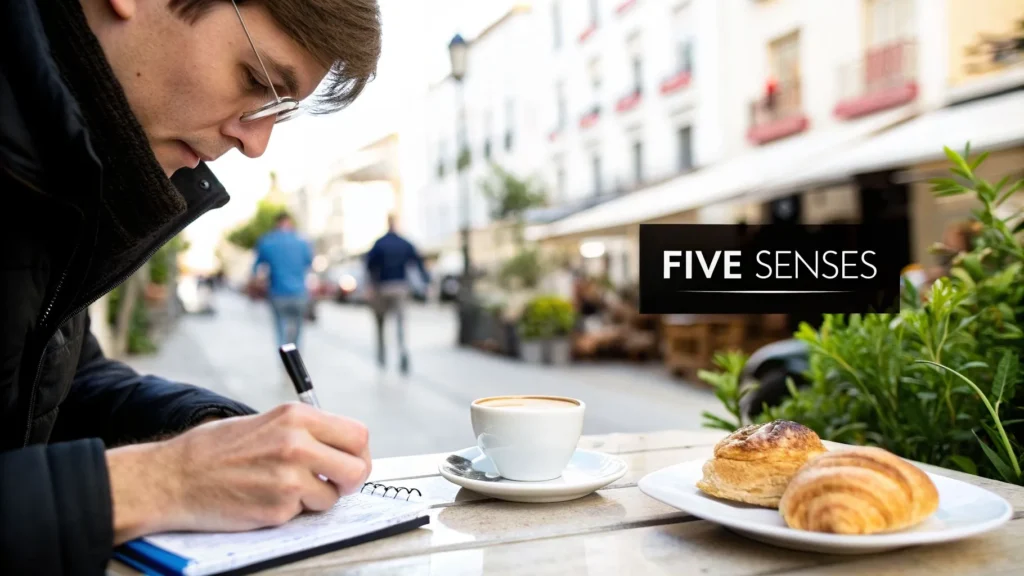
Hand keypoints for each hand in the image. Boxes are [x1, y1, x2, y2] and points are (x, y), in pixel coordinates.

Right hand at [106, 403, 370, 542]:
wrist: (173, 478)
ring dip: (317, 498)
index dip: (358, 453)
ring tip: (286, 489)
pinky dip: (291, 511)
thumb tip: (339, 446)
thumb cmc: (215, 450)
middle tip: (335, 484)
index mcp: (296, 417)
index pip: (358, 435)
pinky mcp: (278, 508)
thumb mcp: (265, 422)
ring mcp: (289, 478)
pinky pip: (304, 514)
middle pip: (357, 467)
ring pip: (333, 496)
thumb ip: (305, 430)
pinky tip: (265, 499)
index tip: (350, 461)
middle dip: (350, 480)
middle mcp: (297, 444)